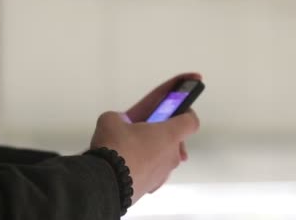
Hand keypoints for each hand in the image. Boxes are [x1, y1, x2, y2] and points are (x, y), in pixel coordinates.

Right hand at [89, 73, 200, 203]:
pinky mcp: (152, 187)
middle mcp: (172, 155)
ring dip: (153, 151)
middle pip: (175, 140)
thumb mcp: (112, 120)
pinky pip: (153, 172)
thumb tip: (118, 122)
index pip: (191, 121)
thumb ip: (121, 118)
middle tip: (145, 129)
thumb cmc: (114, 150)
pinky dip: (144, 167)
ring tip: (131, 148)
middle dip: (162, 133)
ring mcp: (163, 174)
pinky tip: (128, 164)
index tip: (177, 109)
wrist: (104, 181)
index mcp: (169, 134)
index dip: (185, 113)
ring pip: (163, 158)